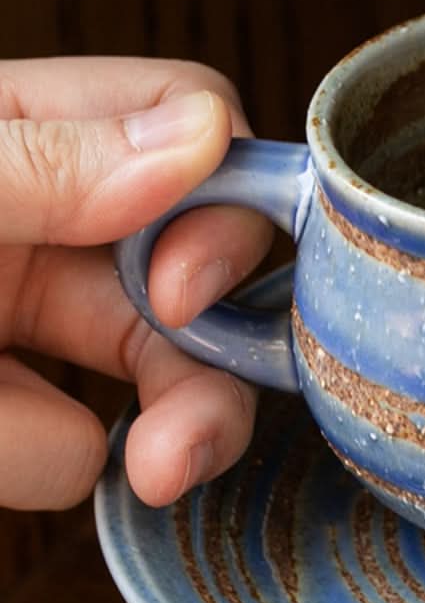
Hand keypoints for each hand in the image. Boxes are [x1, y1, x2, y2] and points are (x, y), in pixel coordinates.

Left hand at [0, 58, 271, 509]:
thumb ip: (48, 162)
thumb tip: (205, 135)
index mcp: (28, 133)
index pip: (187, 126)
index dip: (223, 203)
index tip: (186, 291)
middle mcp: (44, 222)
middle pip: (204, 269)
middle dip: (221, 354)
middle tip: (194, 426)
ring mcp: (22, 322)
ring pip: (168, 374)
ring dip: (175, 427)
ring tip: (153, 476)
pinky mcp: (2, 422)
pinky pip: (69, 454)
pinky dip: (40, 463)